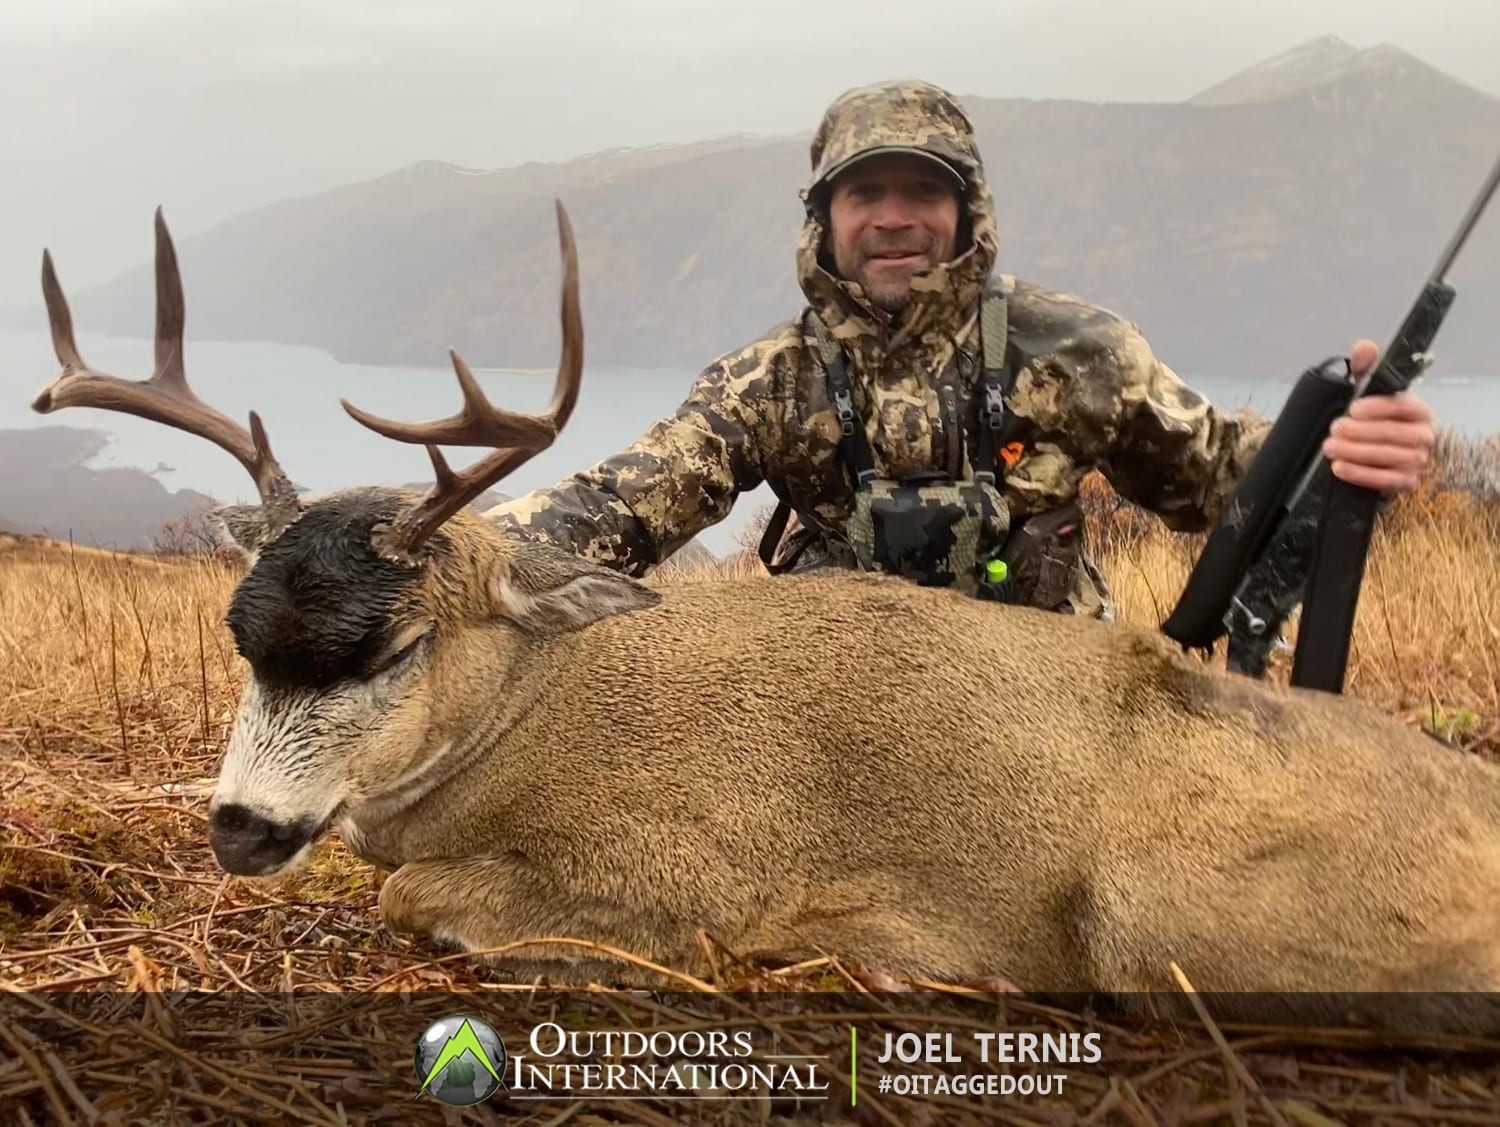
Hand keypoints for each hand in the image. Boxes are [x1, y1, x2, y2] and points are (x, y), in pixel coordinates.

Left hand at [1322, 339, 1435, 493]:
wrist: (1370, 456)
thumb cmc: (1371, 420)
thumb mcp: (1365, 392)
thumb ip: (1365, 369)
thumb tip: (1364, 346)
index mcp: (1419, 410)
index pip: (1405, 406)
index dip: (1379, 407)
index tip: (1354, 408)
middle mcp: (1424, 435)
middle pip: (1396, 434)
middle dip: (1361, 432)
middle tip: (1335, 429)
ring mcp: (1418, 461)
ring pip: (1392, 457)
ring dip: (1357, 453)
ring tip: (1331, 447)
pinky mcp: (1407, 482)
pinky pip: (1388, 481)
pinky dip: (1362, 475)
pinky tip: (1339, 468)